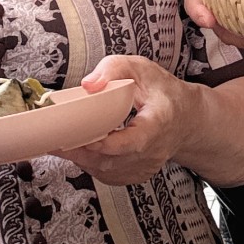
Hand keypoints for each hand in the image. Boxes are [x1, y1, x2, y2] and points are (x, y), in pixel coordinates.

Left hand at [64, 55, 194, 184]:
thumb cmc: (162, 92)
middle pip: (113, 160)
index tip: (82, 136)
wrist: (187, 119)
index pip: (133, 142)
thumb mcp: (141, 68)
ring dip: (82, 159)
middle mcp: (154, 150)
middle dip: (81, 152)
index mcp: (158, 122)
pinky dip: (91, 165)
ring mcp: (147, 166)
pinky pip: (110, 175)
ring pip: (108, 171)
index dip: (106, 143)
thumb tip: (88, 85)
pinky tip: (80, 151)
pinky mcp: (139, 174)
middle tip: (56, 140)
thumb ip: (113, 69)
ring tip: (61, 144)